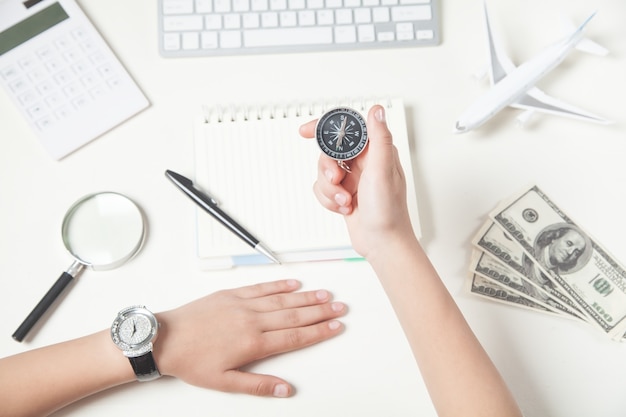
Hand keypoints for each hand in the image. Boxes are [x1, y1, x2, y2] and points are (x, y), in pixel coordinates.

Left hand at [154, 279, 344, 397]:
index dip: (318, 332)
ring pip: (282, 300)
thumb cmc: (191, 361)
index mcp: (253, 343)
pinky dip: (280, 285)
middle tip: (339, 308)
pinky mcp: (231, 294)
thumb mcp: (224, 382)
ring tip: (325, 295)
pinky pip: (261, 287)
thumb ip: (259, 385)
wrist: (165, 339)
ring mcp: (242, 304)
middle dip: (320, 312)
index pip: (295, 337)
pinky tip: (294, 284)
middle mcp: (252, 320)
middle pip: (294, 315)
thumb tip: (286, 390)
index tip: (335, 327)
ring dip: (306, 297)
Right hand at [299, 105, 413, 258]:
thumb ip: (378, 138)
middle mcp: (364, 163)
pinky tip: (344, 208)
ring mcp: (353, 179)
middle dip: (327, 169)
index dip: (325, 128)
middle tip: (336, 179)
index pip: (347, 130)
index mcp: (376, 151)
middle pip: (329, 152)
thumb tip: (376, 111)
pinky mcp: (343, 193)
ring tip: (345, 200)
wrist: (382, 244)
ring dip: (330, 189)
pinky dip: (329, 200)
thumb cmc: (389, 211)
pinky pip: (322, 189)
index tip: (306, 131)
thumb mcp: (383, 170)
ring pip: (323, 172)